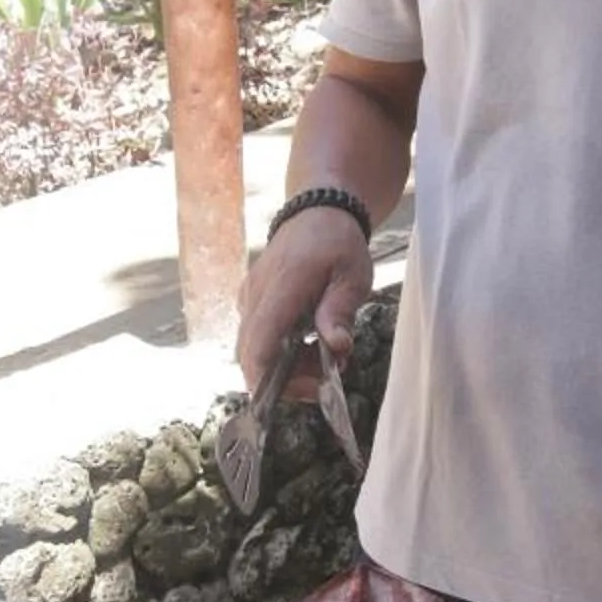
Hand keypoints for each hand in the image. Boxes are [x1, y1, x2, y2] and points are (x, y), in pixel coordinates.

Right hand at [236, 212, 371, 397]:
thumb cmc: (338, 243)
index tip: (304, 390)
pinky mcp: (251, 301)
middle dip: (285, 380)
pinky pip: (257, 337)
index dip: (269, 380)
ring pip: (254, 350)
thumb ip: (339, 310)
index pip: (259, 344)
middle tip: (323, 381)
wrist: (317, 211)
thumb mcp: (352, 276)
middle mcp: (256, 295)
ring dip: (285, 367)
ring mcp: (249, 298)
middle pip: (251, 355)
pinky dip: (280, 351)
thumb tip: (337, 347)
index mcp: (281, 288)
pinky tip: (309, 345)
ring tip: (323, 360)